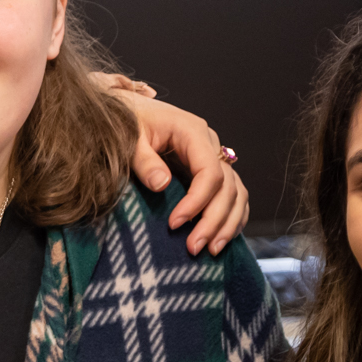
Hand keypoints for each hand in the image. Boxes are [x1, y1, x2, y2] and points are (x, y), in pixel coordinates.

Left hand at [100, 75, 249, 255]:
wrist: (126, 112)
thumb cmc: (126, 122)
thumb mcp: (129, 139)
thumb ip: (144, 161)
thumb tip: (162, 184)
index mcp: (192, 131)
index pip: (209, 171)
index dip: (196, 202)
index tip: (174, 224)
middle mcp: (210, 144)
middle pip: (227, 187)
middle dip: (213, 220)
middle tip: (194, 247)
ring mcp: (212, 157)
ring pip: (236, 193)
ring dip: (227, 224)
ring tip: (210, 250)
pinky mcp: (209, 170)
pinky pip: (233, 195)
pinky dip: (232, 217)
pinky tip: (221, 237)